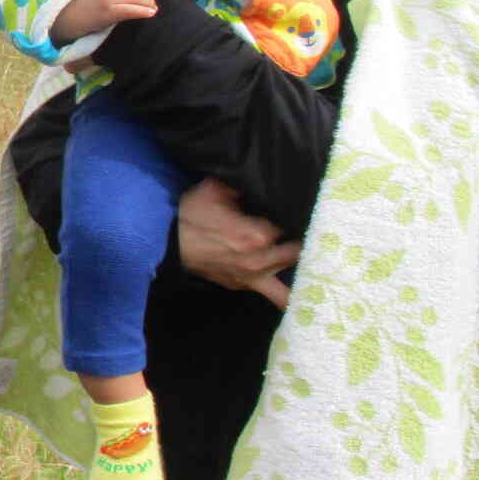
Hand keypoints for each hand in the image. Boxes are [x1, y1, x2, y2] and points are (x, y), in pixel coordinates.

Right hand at [177, 177, 299, 308]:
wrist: (165, 242)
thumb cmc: (189, 215)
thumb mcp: (212, 191)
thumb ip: (238, 188)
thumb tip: (254, 186)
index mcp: (256, 234)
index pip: (291, 228)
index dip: (296, 220)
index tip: (303, 214)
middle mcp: (258, 260)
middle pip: (296, 256)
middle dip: (305, 249)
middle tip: (314, 242)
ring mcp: (249, 277)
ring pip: (287, 289)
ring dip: (299, 280)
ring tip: (312, 276)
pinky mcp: (238, 285)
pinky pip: (269, 293)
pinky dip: (281, 290)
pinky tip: (293, 286)